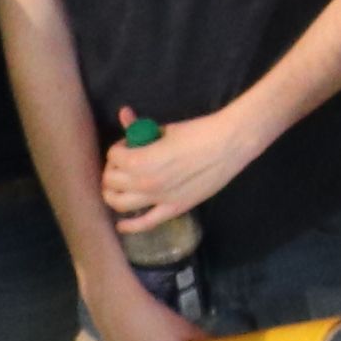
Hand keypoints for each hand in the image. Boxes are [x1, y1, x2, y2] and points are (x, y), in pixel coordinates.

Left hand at [99, 104, 256, 232]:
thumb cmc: (199, 132)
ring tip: (120, 186)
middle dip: (113, 169)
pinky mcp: (173, 209)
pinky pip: (145, 224)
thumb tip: (125, 115)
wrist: (229, 144)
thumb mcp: (167, 129)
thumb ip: (141, 129)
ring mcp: (158, 199)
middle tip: (124, 163)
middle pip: (111, 180)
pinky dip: (129, 226)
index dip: (118, 148)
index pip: (114, 157)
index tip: (129, 144)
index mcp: (141, 160)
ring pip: (119, 203)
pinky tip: (121, 224)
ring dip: (114, 193)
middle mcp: (144, 183)